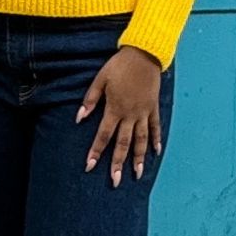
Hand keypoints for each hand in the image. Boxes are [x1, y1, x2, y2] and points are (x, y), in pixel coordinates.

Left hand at [76, 47, 163, 186]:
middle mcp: (130, 115)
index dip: (96, 151)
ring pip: (141, 140)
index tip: (90, 166)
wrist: (144, 54)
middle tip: (115, 181)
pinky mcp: (153, 107)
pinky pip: (156, 127)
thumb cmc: (119, 66)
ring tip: (137, 174)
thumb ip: (90, 100)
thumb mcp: (100, 79)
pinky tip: (156, 152)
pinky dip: (156, 140)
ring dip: (138, 158)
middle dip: (118, 163)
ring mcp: (144, 112)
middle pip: (123, 143)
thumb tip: (79, 118)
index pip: (103, 135)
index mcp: (115, 109)